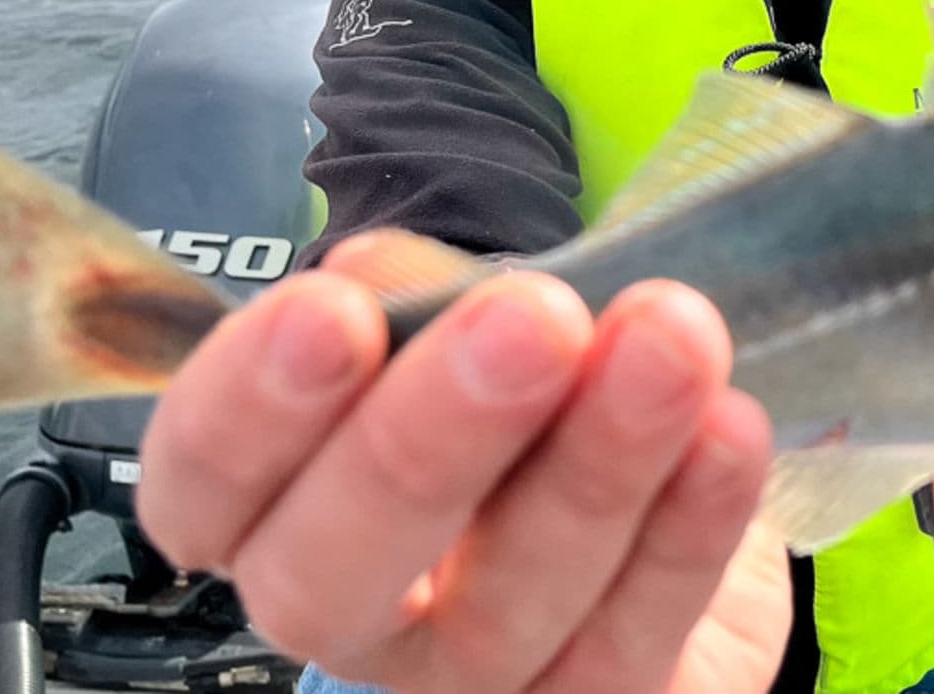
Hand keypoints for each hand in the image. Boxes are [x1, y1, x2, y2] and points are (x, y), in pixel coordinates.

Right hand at [136, 233, 792, 693]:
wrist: (662, 497)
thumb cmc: (524, 394)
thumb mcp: (456, 317)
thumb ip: (413, 292)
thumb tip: (385, 279)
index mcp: (276, 503)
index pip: (205, 483)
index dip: (250, 409)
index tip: (330, 314)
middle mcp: (354, 611)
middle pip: (334, 574)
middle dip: (428, 442)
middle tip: (528, 324)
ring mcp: (472, 680)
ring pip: (508, 605)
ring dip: (596, 462)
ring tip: (667, 340)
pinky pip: (638, 634)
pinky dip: (691, 526)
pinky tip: (728, 429)